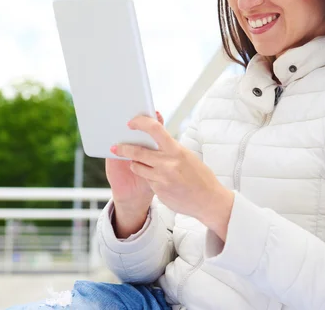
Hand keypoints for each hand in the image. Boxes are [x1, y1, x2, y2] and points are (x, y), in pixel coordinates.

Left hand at [111, 114, 234, 239]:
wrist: (208, 200)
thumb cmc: (200, 176)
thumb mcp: (187, 156)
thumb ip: (170, 147)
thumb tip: (155, 135)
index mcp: (176, 150)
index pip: (155, 129)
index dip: (140, 123)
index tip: (131, 123)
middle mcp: (167, 164)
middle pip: (137, 152)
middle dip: (123, 148)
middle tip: (116, 147)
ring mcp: (162, 179)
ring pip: (137, 167)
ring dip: (135, 164)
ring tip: (139, 164)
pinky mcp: (159, 191)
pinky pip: (146, 180)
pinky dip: (148, 177)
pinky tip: (159, 180)